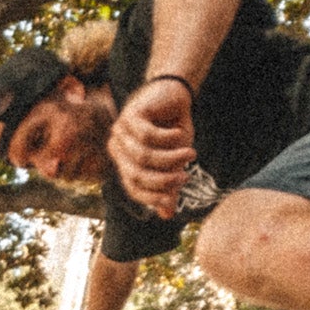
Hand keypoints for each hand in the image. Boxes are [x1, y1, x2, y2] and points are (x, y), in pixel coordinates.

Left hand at [107, 76, 195, 216]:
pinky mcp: (130, 114)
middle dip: (163, 180)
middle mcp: (118, 148)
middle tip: (186, 178)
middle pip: (137, 174)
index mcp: (124, 162)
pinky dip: (168, 139)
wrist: (173, 94)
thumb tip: (168, 215)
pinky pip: (149, 135)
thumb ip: (169, 185)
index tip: (173, 200)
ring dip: (170, 159)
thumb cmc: (172, 129)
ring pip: (144, 156)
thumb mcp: (174, 161)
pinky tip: (180, 134)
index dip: (152, 197)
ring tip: (191, 155)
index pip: (133, 188)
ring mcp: (121, 131)